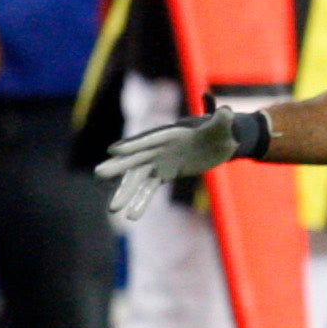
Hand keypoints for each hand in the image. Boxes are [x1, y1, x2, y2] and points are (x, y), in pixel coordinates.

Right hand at [95, 102, 268, 225]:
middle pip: (136, 158)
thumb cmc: (223, 130)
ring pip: (138, 178)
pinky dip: (141, 201)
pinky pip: (149, 188)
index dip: (134, 144)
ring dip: (126, 192)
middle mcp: (160, 148)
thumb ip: (223, 119)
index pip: (150, 140)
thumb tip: (227, 111)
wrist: (221, 141)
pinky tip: (132, 216)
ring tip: (113, 209)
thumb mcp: (225, 125)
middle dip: (119, 166)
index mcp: (172, 134)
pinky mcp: (164, 173)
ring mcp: (160, 161)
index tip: (114, 151)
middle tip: (99, 173)